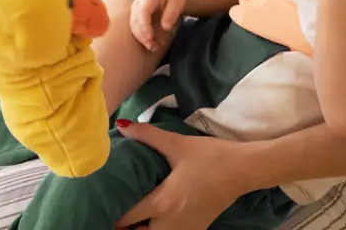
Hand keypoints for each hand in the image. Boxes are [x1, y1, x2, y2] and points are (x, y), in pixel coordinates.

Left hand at [114, 121, 245, 228]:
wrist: (244, 170)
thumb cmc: (211, 156)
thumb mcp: (177, 144)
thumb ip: (147, 135)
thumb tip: (121, 126)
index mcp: (164, 202)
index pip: (128, 217)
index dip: (112, 212)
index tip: (101, 203)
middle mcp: (172, 223)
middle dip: (123, 227)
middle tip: (111, 211)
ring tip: (129, 217)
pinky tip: (151, 219)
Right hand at [130, 0, 187, 52]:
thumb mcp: (178, 3)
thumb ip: (171, 14)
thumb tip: (165, 27)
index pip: (143, 12)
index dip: (144, 26)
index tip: (150, 38)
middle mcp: (138, 2)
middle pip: (135, 21)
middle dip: (142, 36)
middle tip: (154, 48)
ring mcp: (135, 8)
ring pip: (133, 26)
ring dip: (141, 38)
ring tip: (154, 48)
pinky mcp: (136, 15)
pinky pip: (136, 27)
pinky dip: (142, 36)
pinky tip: (151, 44)